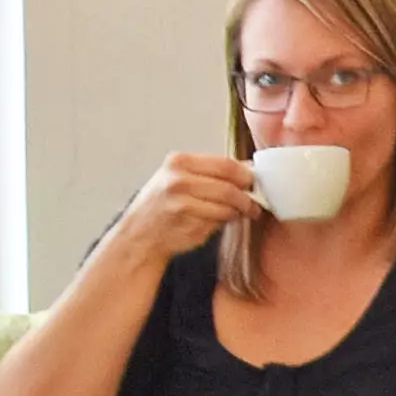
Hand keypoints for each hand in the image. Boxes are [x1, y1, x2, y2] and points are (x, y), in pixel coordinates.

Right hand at [94, 151, 260, 271]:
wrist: (140, 233)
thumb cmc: (165, 205)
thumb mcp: (181, 178)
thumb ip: (213, 173)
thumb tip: (250, 169)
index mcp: (179, 162)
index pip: (226, 164)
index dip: (246, 175)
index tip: (255, 184)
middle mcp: (178, 179)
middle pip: (230, 185)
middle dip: (247, 197)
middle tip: (254, 204)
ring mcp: (181, 201)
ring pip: (227, 205)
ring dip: (239, 211)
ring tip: (240, 214)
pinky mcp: (186, 222)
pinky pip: (219, 221)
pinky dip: (225, 222)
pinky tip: (219, 221)